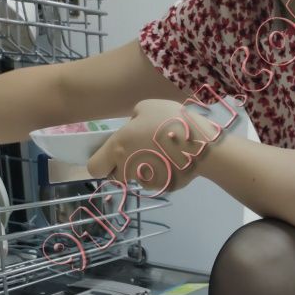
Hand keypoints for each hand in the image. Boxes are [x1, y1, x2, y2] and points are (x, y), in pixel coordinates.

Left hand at [86, 99, 219, 193]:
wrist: (200, 145)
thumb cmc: (170, 121)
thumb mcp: (146, 107)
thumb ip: (132, 119)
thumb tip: (132, 127)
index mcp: (118, 147)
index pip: (94, 167)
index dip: (99, 163)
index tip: (108, 158)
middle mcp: (127, 167)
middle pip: (116, 175)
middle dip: (123, 166)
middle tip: (140, 153)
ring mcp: (145, 180)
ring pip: (137, 177)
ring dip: (144, 169)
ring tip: (163, 154)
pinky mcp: (162, 187)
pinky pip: (156, 180)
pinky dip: (162, 173)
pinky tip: (175, 161)